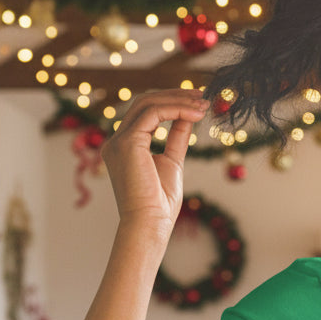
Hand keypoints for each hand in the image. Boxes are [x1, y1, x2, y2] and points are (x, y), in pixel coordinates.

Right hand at [100, 88, 208, 233]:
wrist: (150, 224)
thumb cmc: (159, 204)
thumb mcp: (172, 162)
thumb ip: (177, 138)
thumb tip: (188, 116)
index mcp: (125, 146)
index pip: (146, 114)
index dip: (172, 103)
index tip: (197, 102)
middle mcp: (116, 141)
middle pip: (145, 103)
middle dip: (175, 96)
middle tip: (203, 95)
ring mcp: (118, 141)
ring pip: (148, 104)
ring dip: (179, 100)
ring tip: (204, 103)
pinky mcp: (127, 143)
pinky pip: (153, 114)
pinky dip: (176, 109)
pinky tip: (196, 113)